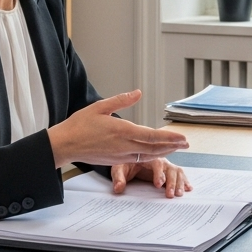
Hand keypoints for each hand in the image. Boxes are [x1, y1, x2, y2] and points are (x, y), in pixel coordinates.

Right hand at [47, 90, 188, 168]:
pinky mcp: (115, 160)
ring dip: (164, 152)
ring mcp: (120, 155)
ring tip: (177, 149)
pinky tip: (156, 154)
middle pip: (154, 148)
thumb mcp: (100, 106)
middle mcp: (124, 145)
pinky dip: (151, 157)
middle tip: (187, 144)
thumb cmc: (79, 125)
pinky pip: (137, 159)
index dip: (169, 138)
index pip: (152, 136)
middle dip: (172, 146)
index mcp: (122, 131)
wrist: (64, 145)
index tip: (183, 137)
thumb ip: (121, 100)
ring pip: (147, 155)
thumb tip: (138, 92)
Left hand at [110, 158, 192, 195]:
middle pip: (170, 168)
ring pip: (177, 171)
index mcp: (148, 156)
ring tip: (180, 194)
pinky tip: (189, 188)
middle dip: (171, 182)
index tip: (158, 184)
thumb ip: (118, 178)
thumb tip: (118, 188)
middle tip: (170, 195)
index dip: (159, 174)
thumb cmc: (125, 163)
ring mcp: (165, 165)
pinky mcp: (168, 171)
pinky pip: (179, 174)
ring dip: (180, 182)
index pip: (157, 163)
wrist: (128, 157)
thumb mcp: (119, 168)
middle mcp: (160, 160)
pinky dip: (185, 180)